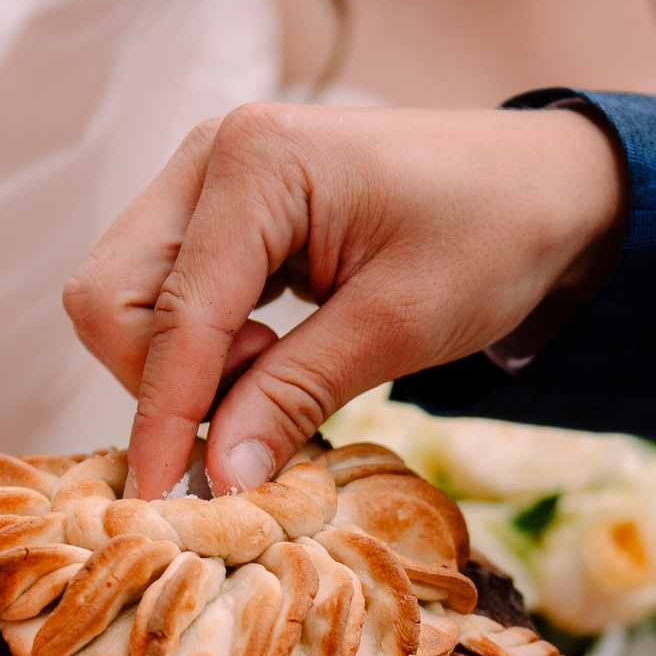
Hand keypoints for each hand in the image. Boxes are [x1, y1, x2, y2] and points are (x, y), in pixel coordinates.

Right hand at [64, 102, 625, 499]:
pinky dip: (197, 345)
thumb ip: (295, 396)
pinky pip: (163, 292)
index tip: (160, 503)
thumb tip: (218, 478)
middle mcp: (210, 153)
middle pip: (112, 297)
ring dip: (179, 364)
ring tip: (277, 368)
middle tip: (262, 400)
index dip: (164, 418)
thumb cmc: (490, 236)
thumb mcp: (399, 327)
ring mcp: (205, 175)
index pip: (174, 314)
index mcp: (256, 162)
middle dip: (163, 379)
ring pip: (126, 299)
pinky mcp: (215, 206)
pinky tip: (269, 352)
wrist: (543, 184)